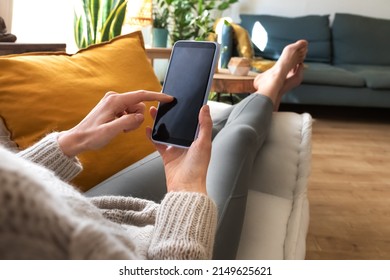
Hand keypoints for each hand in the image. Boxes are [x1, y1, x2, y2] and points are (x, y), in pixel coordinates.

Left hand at [58, 90, 172, 156]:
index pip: (141, 96)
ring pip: (135, 110)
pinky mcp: (113, 107)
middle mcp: (114, 98)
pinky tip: (117, 127)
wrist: (78, 139)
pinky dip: (127, 121)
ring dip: (132, 121)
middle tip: (126, 129)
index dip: (157, 97)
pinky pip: (128, 112)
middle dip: (137, 118)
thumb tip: (139, 117)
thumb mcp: (110, 131)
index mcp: (114, 101)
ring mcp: (113, 102)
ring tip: (120, 129)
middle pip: (139, 105)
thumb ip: (127, 122)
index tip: (169, 98)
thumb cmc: (91, 136)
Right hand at [146, 105, 212, 193]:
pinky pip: (158, 143)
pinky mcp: (167, 155)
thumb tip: (205, 107)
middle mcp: (188, 143)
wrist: (185, 188)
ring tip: (154, 110)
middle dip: (171, 113)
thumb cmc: (198, 168)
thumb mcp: (204, 143)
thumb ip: (204, 125)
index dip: (188, 109)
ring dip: (160, 121)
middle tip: (164, 102)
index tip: (182, 98)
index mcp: (199, 139)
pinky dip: (152, 135)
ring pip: (166, 131)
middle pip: (178, 124)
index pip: (193, 120)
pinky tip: (147, 127)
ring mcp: (176, 149)